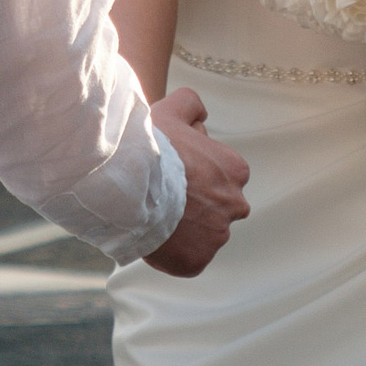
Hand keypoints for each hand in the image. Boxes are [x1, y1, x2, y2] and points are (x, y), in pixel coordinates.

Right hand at [143, 86, 249, 277]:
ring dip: (185, 230)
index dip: (196, 175)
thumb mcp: (171, 109)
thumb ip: (191, 104)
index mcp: (235, 170)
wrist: (130, 184)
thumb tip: (201, 113)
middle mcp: (234, 205)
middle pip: (217, 208)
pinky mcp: (197, 261)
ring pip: (203, 236)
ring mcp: (217, 237)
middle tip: (165, 197)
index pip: (222, 176)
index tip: (174, 174)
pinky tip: (155, 236)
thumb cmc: (152, 146)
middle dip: (197, 206)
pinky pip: (188, 260)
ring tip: (155, 217)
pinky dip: (174, 253)